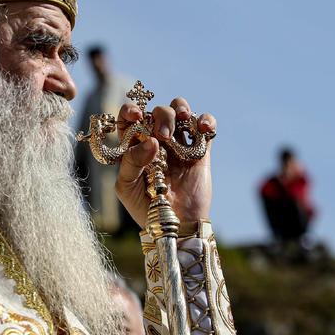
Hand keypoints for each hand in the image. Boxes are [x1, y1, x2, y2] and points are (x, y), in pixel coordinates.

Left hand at [114, 96, 215, 228]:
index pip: (129, 119)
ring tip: (183, 120)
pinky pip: (205, 126)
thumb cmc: (145, 208)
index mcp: (135, 146)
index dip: (130, 110)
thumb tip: (151, 141)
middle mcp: (157, 141)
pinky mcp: (200, 151)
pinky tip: (203, 129)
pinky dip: (206, 120)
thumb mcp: (127, 187)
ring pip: (180, 111)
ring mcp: (179, 145)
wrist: (175, 225)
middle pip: (158, 112)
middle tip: (163, 135)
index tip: (135, 114)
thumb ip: (132, 162)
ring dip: (181, 108)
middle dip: (161, 115)